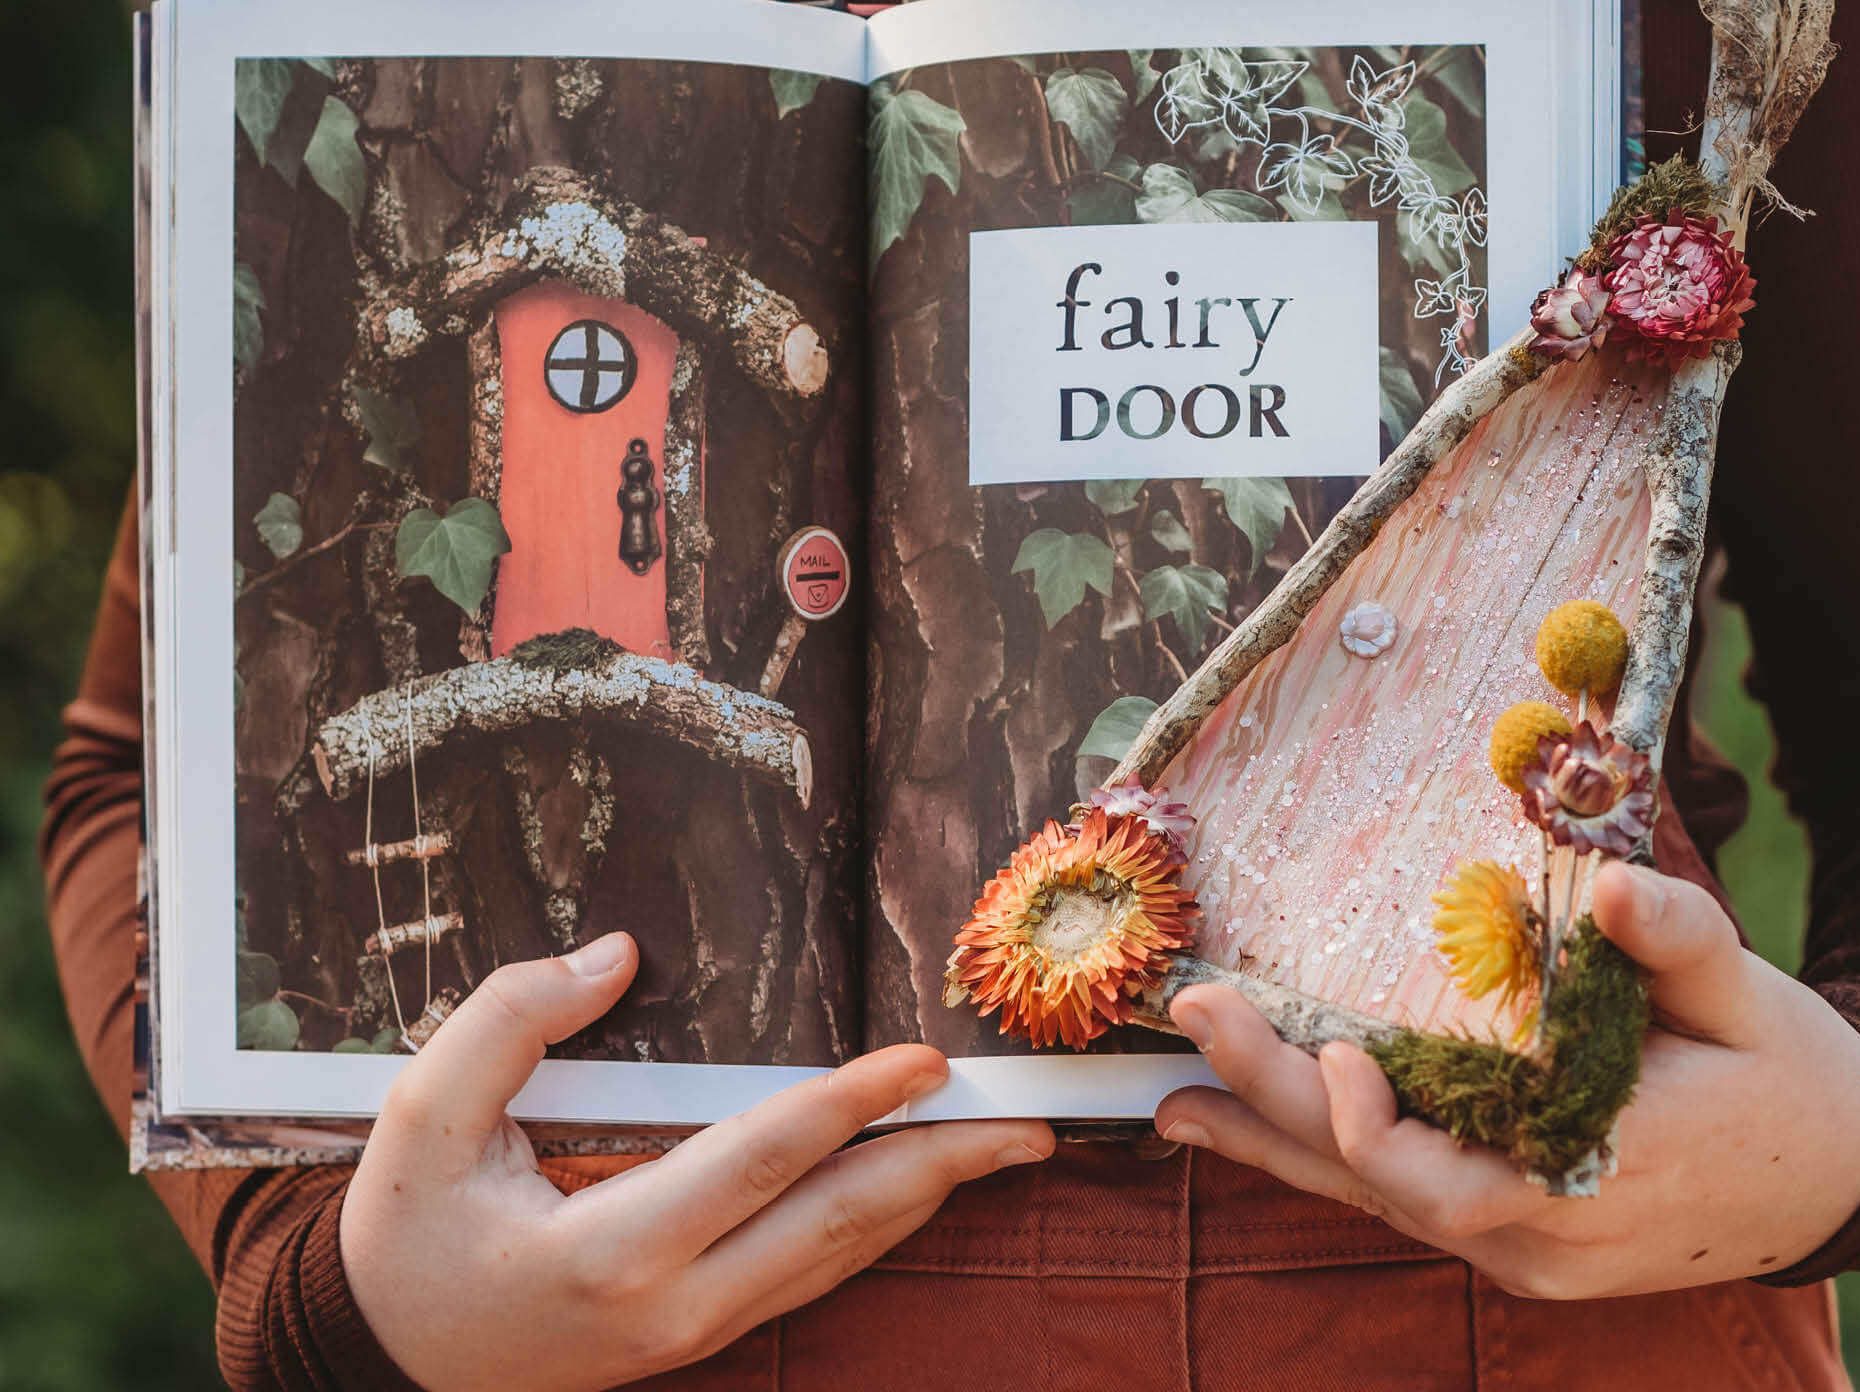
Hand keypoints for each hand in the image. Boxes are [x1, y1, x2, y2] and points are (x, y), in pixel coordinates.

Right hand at [341, 935, 1053, 1389]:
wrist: (381, 1363)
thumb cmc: (405, 1234)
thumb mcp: (420, 1114)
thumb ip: (512, 1019)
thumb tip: (617, 956)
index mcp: (611, 1251)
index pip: (766, 1158)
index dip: (856, 1103)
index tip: (931, 1059)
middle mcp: (671, 1306)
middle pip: (838, 1226)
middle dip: (944, 1169)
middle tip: (1031, 1125)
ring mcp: (689, 1335)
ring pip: (836, 1262)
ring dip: (924, 1200)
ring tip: (1001, 1150)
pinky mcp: (691, 1337)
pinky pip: (806, 1278)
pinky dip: (871, 1228)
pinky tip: (910, 1190)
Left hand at [1152, 862, 1859, 1297]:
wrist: (1833, 1171)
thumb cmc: (1781, 1074)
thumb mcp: (1745, 995)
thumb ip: (1675, 939)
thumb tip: (1613, 884)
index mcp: (1600, 1172)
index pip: (1458, 1184)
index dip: (1382, 1131)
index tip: (1340, 1053)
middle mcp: (1546, 1231)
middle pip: (1388, 1184)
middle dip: (1280, 1107)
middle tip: (1197, 1023)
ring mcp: (1525, 1246)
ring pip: (1377, 1199)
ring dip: (1274, 1141)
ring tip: (1175, 1095)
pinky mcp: (1512, 1234)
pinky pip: (1398, 1199)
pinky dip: (1319, 1159)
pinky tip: (1239, 1126)